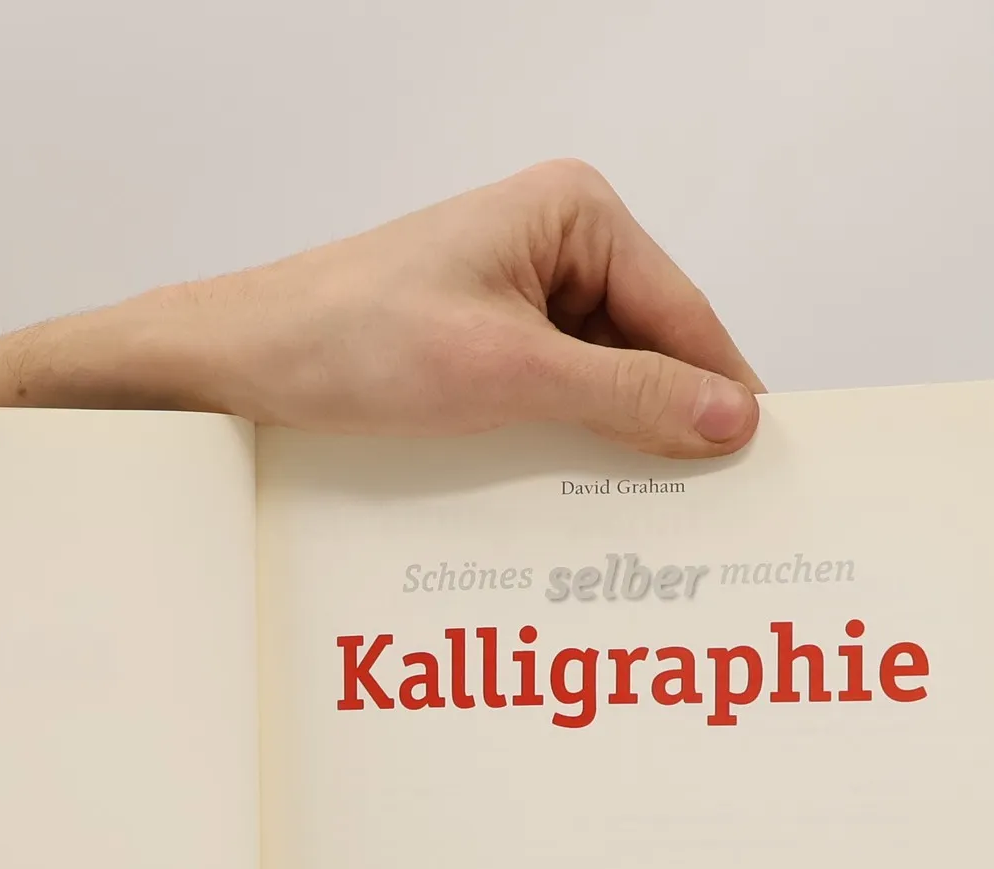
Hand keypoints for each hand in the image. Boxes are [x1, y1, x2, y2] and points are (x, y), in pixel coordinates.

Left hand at [0, 160, 762, 457]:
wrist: (231, 366)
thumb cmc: (347, 344)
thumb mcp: (504, 375)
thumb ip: (626, 396)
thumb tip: (735, 421)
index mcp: (574, 212)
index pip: (685, 315)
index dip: (723, 398)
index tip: (762, 478)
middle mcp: (552, 242)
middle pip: (650, 351)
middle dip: (668, 430)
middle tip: (706, 524)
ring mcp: (513, 293)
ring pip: (600, 384)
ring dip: (612, 450)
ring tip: (642, 530)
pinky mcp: (477, 343)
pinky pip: (549, 399)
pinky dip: (563, 448)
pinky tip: (573, 505)